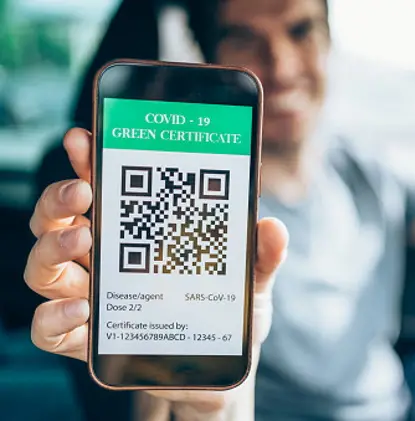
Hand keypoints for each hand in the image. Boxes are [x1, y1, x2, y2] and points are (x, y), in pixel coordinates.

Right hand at [24, 128, 287, 419]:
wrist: (221, 369)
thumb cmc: (227, 314)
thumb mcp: (250, 279)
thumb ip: (261, 254)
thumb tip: (272, 226)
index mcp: (138, 234)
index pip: (103, 190)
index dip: (88, 161)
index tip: (85, 138)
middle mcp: (107, 261)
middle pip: (57, 219)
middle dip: (59, 198)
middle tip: (84, 190)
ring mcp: (94, 300)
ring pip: (43, 267)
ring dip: (53, 247)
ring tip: (84, 238)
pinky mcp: (90, 341)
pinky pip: (49, 328)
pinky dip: (55, 317)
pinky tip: (84, 309)